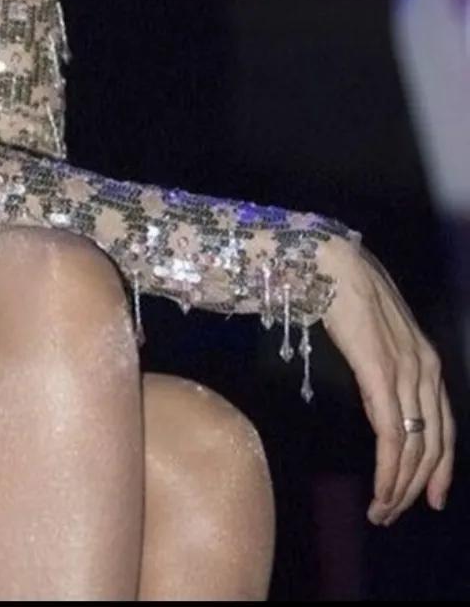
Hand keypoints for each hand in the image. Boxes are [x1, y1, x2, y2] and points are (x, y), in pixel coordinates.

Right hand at [319, 237, 454, 525]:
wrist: (333, 265)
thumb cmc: (348, 296)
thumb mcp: (379, 341)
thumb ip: (388, 373)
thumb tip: (383, 408)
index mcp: (429, 364)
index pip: (445, 429)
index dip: (441, 469)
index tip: (431, 500)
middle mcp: (426, 372)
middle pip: (432, 446)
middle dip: (416, 487)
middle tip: (393, 514)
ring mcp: (406, 373)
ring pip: (413, 447)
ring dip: (398, 487)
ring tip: (381, 511)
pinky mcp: (381, 375)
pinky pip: (391, 435)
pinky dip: (387, 470)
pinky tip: (380, 488)